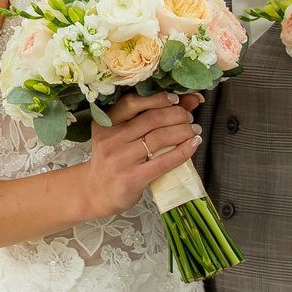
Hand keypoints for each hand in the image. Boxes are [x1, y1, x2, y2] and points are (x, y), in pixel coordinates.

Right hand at [82, 90, 204, 215]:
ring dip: (183, 131)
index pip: (132, 102)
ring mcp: (121, 160)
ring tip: (194, 130)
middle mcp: (110, 139)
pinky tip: (194, 144)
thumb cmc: (114, 160)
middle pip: (152, 119)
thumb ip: (150, 114)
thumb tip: (190, 100)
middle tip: (189, 118)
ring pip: (160, 137)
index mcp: (105, 123)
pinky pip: (164, 161)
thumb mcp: (122, 135)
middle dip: (177, 115)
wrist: (97, 192)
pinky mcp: (133, 178)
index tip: (175, 99)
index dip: (158, 99)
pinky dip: (183, 151)